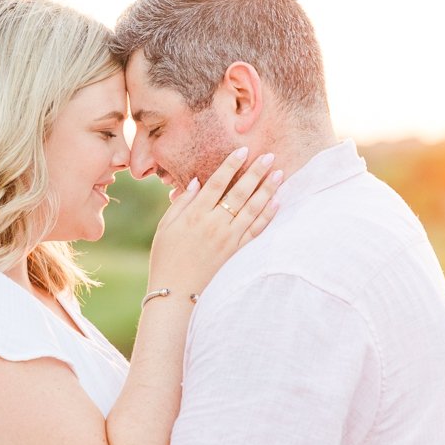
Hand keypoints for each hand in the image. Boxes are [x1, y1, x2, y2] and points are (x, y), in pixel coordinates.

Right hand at [147, 147, 282, 296]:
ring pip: (253, 209)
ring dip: (268, 190)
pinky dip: (268, 215)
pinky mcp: (236, 253)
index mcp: (194, 215)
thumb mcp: (165, 228)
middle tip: (270, 156)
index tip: (244, 150)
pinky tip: (277, 201)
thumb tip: (197, 183)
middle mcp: (215, 225)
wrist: (176, 294)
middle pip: (240, 193)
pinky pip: (256, 231)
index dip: (231, 165)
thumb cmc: (166, 259)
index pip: (217, 184)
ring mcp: (228, 240)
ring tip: (279, 174)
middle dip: (256, 172)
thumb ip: (181, 203)